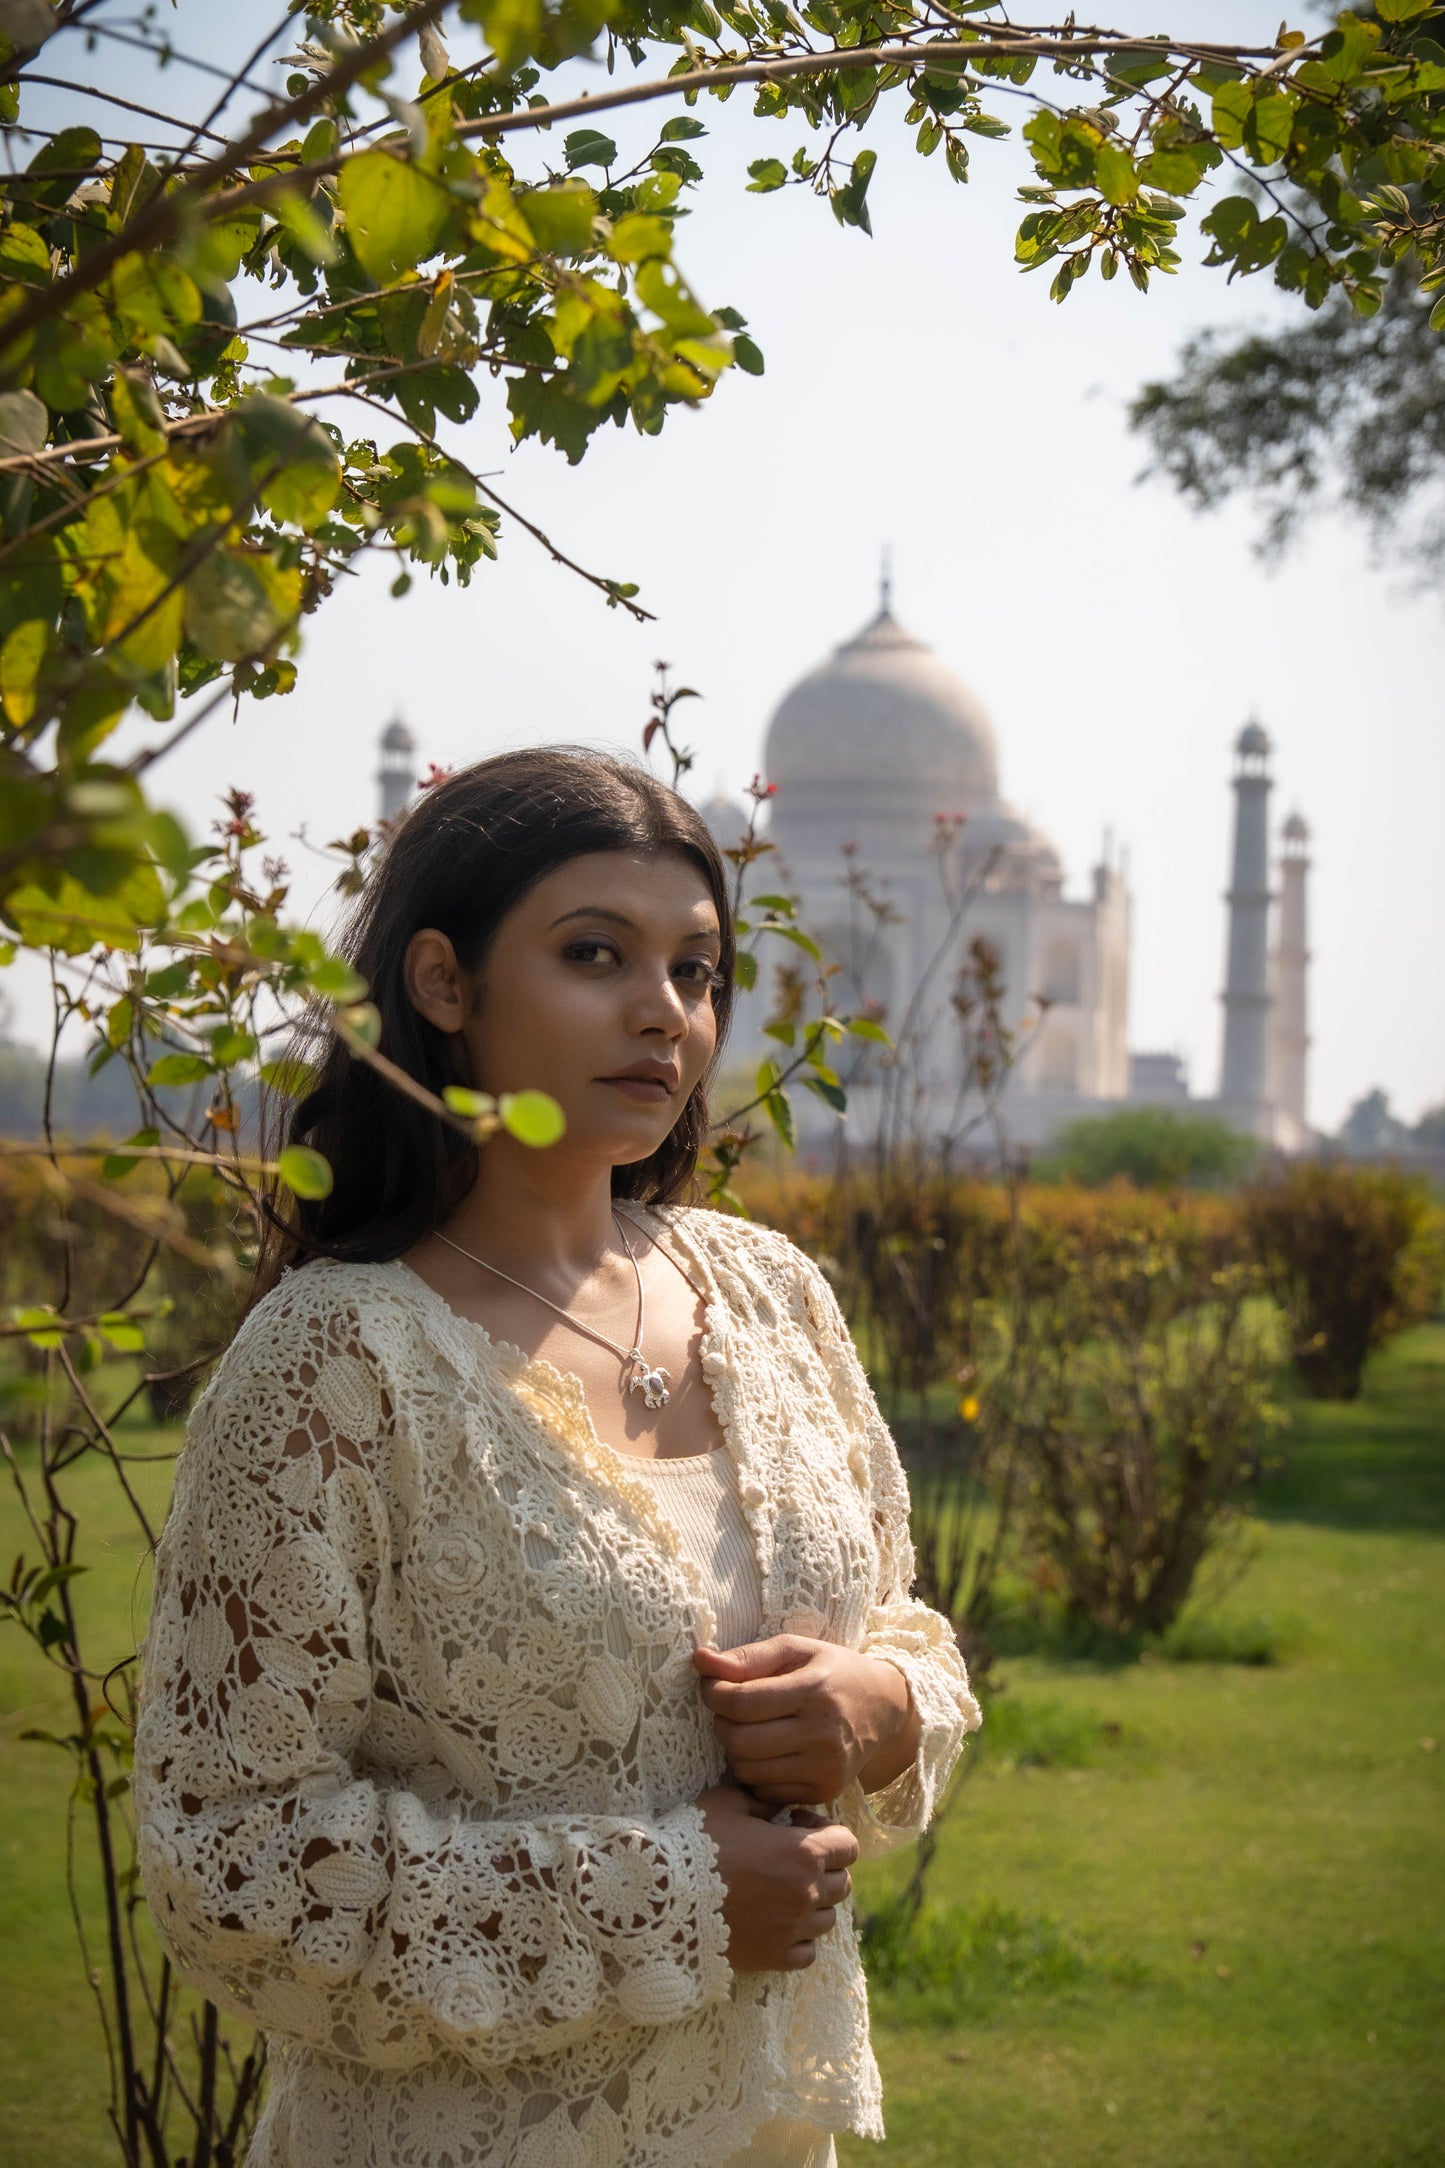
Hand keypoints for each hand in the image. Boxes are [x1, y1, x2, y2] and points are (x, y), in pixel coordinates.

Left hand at [693, 1635, 921, 1807]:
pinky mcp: (824, 1792)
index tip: (711, 1684)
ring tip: (748, 1728)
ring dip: (735, 1748)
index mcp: (814, 1691)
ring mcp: (824, 1769)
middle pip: (739, 1740)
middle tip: (728, 1708)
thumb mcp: (797, 1650)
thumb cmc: (834, 1672)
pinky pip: (765, 1790)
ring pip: (747, 1770)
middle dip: (721, 1722)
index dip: (713, 1692)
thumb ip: (749, 1656)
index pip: (741, 1701)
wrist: (884, 1709)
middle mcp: (822, 1735)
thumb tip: (701, 1660)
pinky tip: (767, 1751)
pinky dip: (755, 1772)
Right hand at [696, 1781, 857, 1972]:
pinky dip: (799, 1938)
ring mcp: (792, 1930)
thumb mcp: (729, 1802)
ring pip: (828, 1919)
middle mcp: (807, 1894)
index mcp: (803, 1854)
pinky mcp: (774, 1957)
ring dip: (813, 1904)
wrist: (662, 1898)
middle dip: (824, 1867)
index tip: (797, 1827)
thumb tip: (779, 1810)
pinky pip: (807, 1952)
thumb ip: (764, 1803)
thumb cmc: (694, 1843)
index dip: (828, 1833)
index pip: (848, 1845)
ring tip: (780, 1892)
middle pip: (843, 1883)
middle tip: (789, 1859)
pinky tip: (776, 1923)